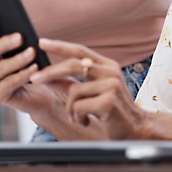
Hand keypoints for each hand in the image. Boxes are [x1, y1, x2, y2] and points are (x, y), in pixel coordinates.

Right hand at [0, 15, 73, 117]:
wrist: (45, 94)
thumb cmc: (37, 68)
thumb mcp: (30, 51)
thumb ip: (23, 40)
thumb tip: (23, 27)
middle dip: (4, 43)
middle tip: (20, 37)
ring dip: (17, 60)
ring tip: (32, 52)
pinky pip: (8, 84)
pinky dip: (22, 75)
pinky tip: (34, 68)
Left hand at [30, 39, 148, 139]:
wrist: (136, 129)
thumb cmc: (112, 111)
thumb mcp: (92, 93)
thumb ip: (73, 83)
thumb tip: (48, 76)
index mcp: (108, 65)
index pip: (80, 50)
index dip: (60, 45)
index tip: (42, 42)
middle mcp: (111, 71)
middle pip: (73, 64)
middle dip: (51, 72)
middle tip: (35, 78)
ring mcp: (111, 85)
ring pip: (73, 90)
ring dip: (70, 108)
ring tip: (78, 116)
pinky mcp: (108, 101)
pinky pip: (78, 106)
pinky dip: (76, 116)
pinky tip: (86, 120)